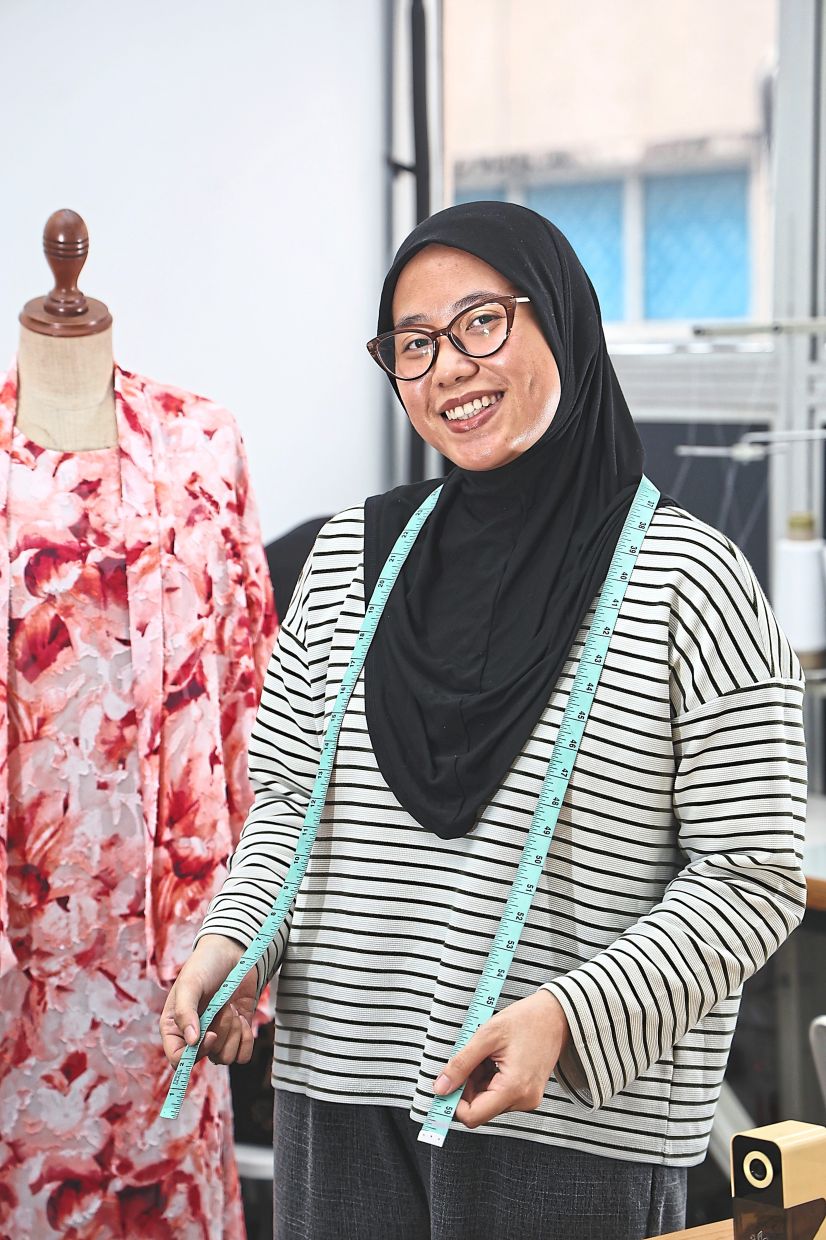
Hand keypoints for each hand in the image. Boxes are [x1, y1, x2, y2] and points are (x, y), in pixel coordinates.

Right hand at [159, 934, 257, 1068]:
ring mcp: (217, 1036)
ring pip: (225, 1057)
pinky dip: (246, 1038)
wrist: (233, 952)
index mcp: (175, 1028)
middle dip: (220, 1032)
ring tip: (231, 1008)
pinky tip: (242, 1017)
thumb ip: (186, 1013)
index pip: (178, 1060)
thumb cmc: (204, 965)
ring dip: (233, 1033)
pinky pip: (243, 1055)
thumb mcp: (190, 985)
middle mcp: (195, 1037)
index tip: (211, 1035)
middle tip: (222, 1007)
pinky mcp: (237, 1034)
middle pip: (206, 1057)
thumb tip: (192, 1042)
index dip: (195, 1054)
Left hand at [433, 989, 569, 1127]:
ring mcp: (527, 1099)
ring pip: (488, 1101)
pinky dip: (489, 1079)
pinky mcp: (528, 1093)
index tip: (446, 1083)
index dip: (454, 1102)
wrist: (556, 1014)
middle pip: (479, 1109)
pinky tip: (494, 1059)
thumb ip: (461, 1064)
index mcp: (514, 1089)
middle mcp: (523, 1101)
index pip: (473, 1116)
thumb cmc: (526, 1020)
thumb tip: (441, 1087)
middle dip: (467, 1086)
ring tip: (486, 1055)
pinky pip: (499, 1095)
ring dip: (478, 1081)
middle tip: (471, 1058)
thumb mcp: (486, 1036)